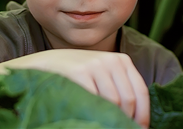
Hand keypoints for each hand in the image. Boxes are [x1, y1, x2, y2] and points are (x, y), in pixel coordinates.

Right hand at [0, 49, 149, 128]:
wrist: (40, 64)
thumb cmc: (73, 75)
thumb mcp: (100, 75)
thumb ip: (118, 89)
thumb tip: (137, 121)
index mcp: (120, 60)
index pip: (141, 93)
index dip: (142, 116)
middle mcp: (109, 60)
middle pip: (128, 100)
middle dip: (126, 120)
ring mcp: (94, 65)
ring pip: (113, 103)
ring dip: (110, 119)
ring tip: (102, 125)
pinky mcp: (79, 72)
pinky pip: (95, 100)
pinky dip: (95, 114)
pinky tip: (89, 118)